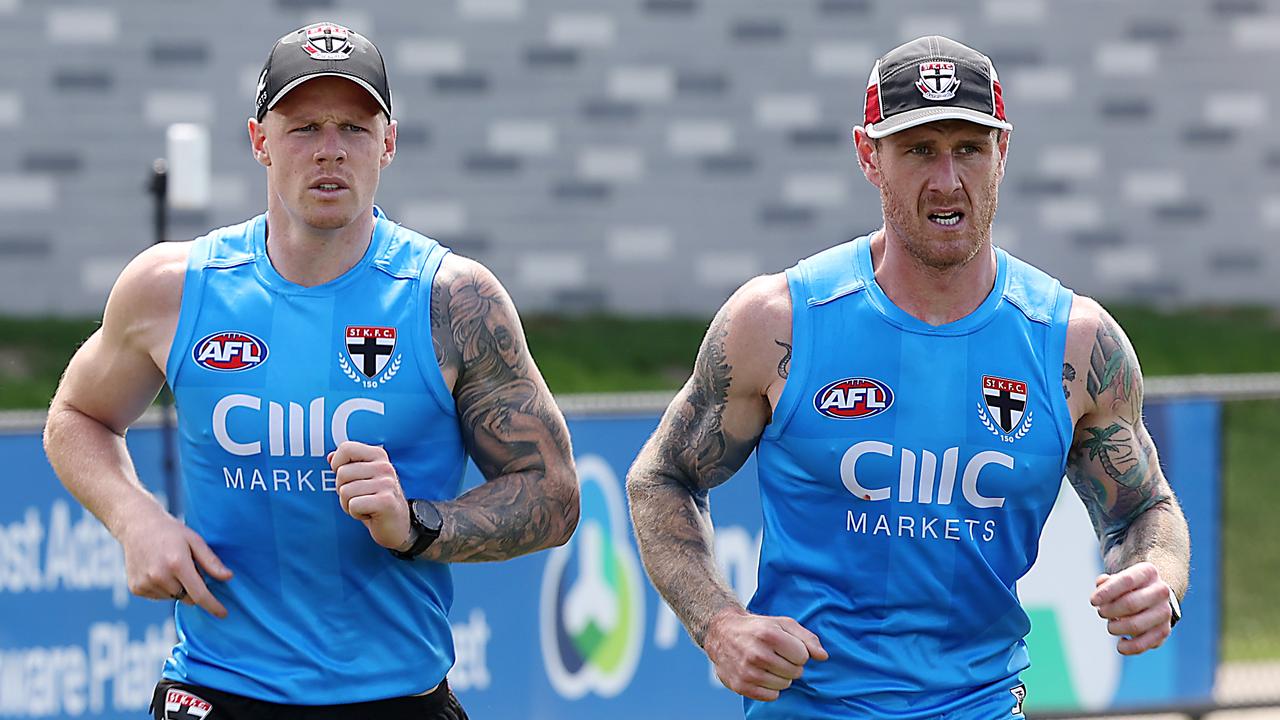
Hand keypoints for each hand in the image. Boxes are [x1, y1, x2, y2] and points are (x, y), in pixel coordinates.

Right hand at [118, 505, 232, 617]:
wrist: (138, 526)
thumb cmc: (172, 533)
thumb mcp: (195, 541)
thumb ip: (211, 561)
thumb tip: (229, 577)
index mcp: (177, 564)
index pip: (199, 594)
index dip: (213, 605)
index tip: (223, 614)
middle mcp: (159, 576)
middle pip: (187, 597)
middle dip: (193, 589)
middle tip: (188, 568)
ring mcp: (145, 583)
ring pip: (173, 597)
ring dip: (177, 588)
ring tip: (170, 566)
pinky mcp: (136, 589)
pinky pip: (158, 597)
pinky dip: (164, 589)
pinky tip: (159, 571)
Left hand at [329, 441, 411, 549]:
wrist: (397, 525)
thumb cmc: (375, 500)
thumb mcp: (361, 478)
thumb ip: (347, 465)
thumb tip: (330, 456)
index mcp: (378, 455)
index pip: (346, 448)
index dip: (337, 464)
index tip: (347, 478)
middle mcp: (384, 466)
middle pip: (341, 473)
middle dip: (343, 490)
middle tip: (359, 496)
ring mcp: (387, 483)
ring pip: (345, 491)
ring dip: (349, 504)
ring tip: (364, 505)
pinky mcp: (386, 501)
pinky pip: (353, 505)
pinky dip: (356, 513)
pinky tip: (369, 513)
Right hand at [703, 608, 828, 701]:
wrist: (722, 633)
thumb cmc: (757, 628)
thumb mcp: (783, 624)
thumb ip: (806, 638)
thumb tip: (823, 656)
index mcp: (769, 634)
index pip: (803, 656)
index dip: (798, 652)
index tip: (788, 647)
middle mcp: (757, 653)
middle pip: (795, 672)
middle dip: (791, 665)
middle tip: (778, 656)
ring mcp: (747, 671)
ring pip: (784, 685)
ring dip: (781, 677)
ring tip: (769, 664)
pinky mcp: (741, 685)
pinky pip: (770, 696)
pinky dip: (770, 688)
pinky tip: (762, 675)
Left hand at [1091, 561, 1175, 654]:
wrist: (1153, 599)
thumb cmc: (1128, 588)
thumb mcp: (1117, 579)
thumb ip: (1106, 581)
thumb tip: (1102, 583)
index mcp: (1148, 572)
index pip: (1126, 580)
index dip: (1106, 592)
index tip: (1093, 601)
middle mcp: (1161, 591)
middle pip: (1130, 604)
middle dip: (1109, 610)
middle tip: (1101, 612)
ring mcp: (1165, 612)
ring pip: (1135, 625)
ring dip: (1115, 628)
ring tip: (1111, 625)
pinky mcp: (1164, 631)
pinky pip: (1142, 644)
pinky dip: (1127, 648)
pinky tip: (1120, 643)